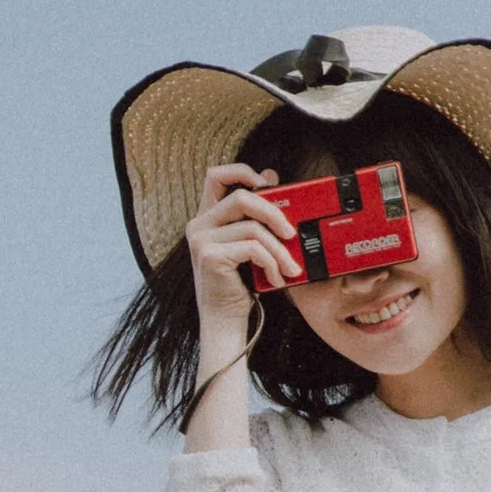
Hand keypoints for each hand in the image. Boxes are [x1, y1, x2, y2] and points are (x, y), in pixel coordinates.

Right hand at [184, 164, 303, 334]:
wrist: (225, 320)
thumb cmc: (239, 284)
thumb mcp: (250, 244)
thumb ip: (255, 215)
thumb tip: (271, 177)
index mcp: (206, 218)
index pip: (215, 176)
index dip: (242, 171)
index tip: (266, 182)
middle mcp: (198, 226)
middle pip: (241, 197)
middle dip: (273, 213)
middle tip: (291, 233)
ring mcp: (201, 241)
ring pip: (253, 227)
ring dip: (279, 249)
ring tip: (290, 267)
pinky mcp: (210, 257)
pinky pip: (253, 248)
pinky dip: (271, 263)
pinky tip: (275, 277)